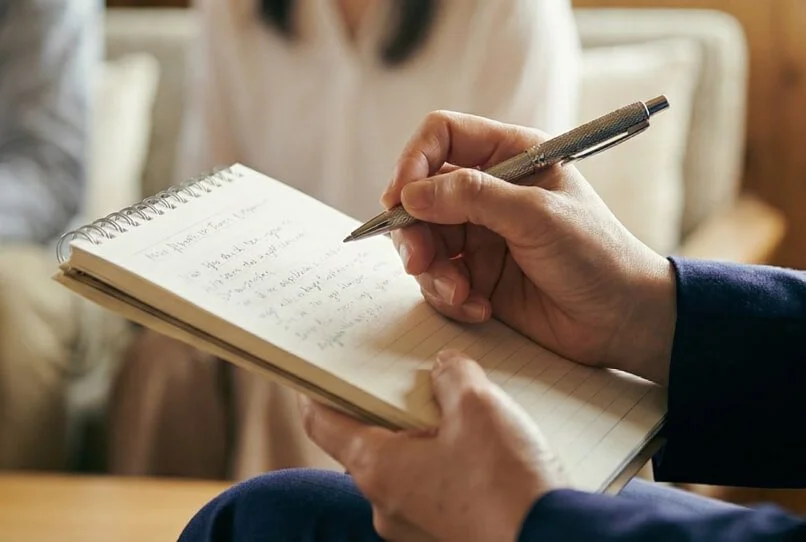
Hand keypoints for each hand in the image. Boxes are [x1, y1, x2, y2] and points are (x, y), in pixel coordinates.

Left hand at [300, 350, 565, 541]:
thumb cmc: (508, 483)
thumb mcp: (479, 406)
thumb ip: (452, 375)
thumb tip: (444, 368)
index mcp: (378, 468)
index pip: (322, 423)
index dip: (314, 390)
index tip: (312, 371)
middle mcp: (385, 505)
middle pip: (368, 443)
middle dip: (388, 408)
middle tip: (412, 379)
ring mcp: (414, 529)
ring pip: (405, 468)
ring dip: (424, 438)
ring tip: (460, 412)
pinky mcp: (445, 539)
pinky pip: (433, 492)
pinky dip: (446, 466)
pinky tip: (482, 451)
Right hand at [381, 111, 676, 384]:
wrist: (621, 319)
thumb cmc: (596, 255)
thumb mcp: (537, 217)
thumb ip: (473, 197)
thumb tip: (410, 194)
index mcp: (511, 155)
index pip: (443, 136)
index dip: (413, 162)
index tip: (399, 199)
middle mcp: (489, 191)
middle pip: (420, 195)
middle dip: (413, 231)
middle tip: (419, 261)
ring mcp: (480, 234)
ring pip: (422, 241)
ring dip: (433, 272)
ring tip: (461, 294)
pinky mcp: (476, 274)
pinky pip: (437, 279)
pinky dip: (450, 297)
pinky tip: (480, 309)